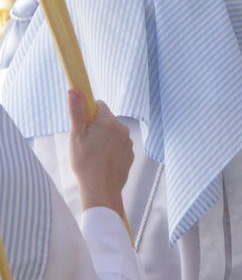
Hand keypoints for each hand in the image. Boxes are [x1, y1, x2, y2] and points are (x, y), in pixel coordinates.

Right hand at [68, 91, 132, 215]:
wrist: (102, 189)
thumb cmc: (86, 162)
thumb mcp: (76, 135)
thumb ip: (76, 111)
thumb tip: (74, 90)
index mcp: (109, 121)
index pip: (99, 105)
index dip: (88, 112)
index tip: (82, 123)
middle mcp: (123, 129)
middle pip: (106, 119)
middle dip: (95, 126)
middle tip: (85, 142)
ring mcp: (128, 142)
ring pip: (112, 133)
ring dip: (103, 138)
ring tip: (93, 154)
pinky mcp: (130, 154)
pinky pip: (118, 146)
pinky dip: (110, 150)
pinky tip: (102, 161)